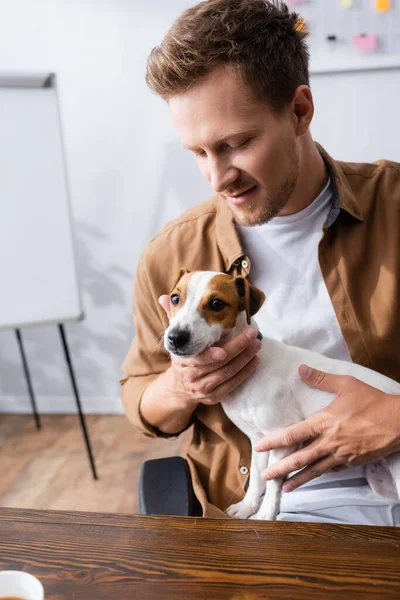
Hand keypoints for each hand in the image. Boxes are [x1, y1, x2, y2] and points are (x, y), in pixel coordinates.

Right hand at [158, 295, 260, 407]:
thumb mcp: (175, 339)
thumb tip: (164, 297)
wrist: (179, 387)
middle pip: (218, 365)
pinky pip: (232, 385)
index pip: (197, 360)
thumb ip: (173, 318)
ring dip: (245, 359)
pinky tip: (254, 360)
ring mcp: (203, 389)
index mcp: (181, 361)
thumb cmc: (182, 356)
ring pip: (228, 374)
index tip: (223, 350)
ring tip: (257, 344)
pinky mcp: (214, 396)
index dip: (210, 356)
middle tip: (253, 334)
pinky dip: (245, 373)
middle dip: (237, 348)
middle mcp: (191, 377)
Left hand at [255, 365, 399, 491]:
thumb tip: (301, 368)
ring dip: (298, 479)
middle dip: (280, 468)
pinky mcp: (352, 462)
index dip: (274, 441)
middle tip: (265, 476)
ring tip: (284, 487)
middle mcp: (329, 442)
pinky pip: (332, 470)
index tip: (260, 447)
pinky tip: (313, 476)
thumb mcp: (346, 384)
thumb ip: (321, 378)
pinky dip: (320, 474)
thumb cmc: (373, 401)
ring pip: (315, 470)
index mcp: (323, 422)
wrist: (398, 422)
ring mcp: (341, 455)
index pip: (292, 434)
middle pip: (299, 458)